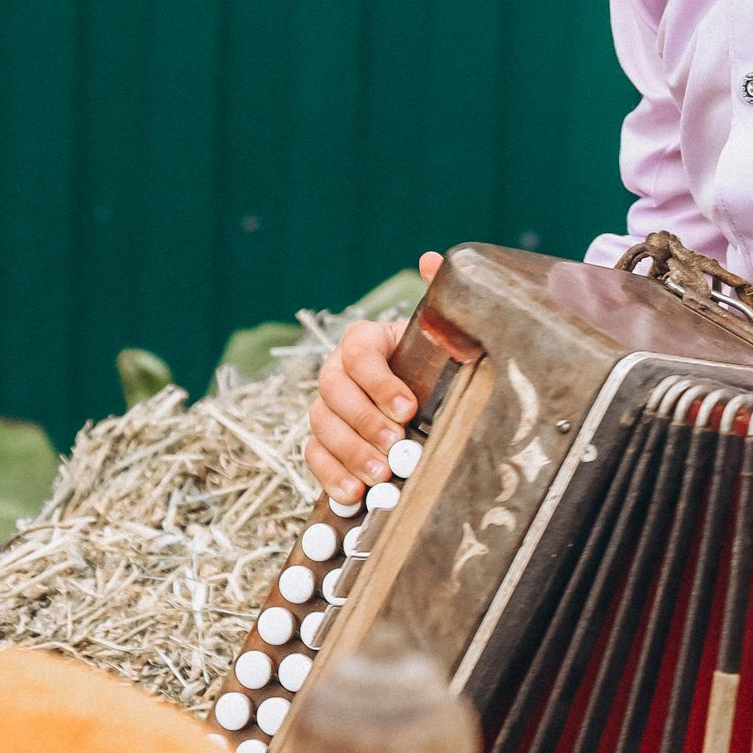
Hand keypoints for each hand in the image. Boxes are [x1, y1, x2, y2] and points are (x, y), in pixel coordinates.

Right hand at [305, 253, 441, 499]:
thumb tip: (433, 259)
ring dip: (349, 453)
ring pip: (322, 426)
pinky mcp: (324, 440)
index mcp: (362, 340)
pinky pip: (314, 456)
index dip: (381, 382)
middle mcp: (337, 371)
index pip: (359, 354)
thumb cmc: (429, 360)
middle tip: (395, 449)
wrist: (420, 389)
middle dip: (365, 424)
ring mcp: (326, 407)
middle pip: (335, 394)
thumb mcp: (437, 331)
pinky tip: (353, 493)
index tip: (410, 409)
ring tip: (380, 476)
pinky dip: (330, 475)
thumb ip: (437, 295)